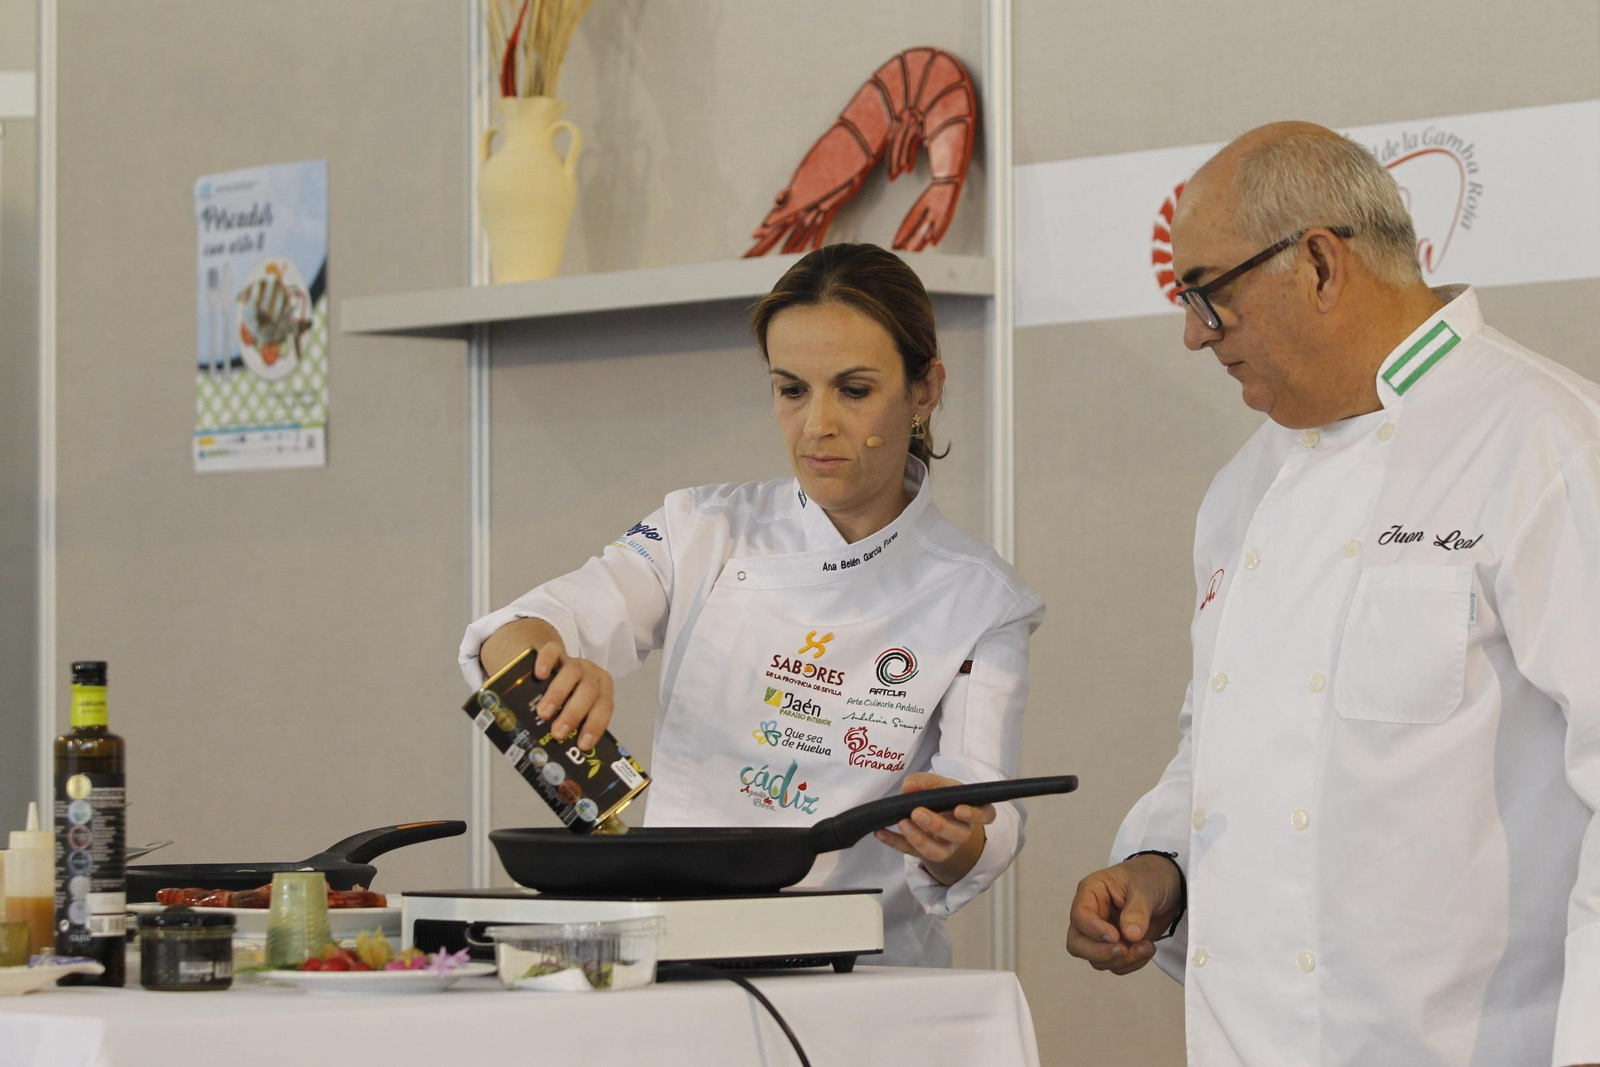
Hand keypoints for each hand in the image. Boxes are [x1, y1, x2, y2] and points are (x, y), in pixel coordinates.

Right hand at [481, 618, 616, 748]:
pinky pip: (553, 651)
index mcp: (602, 689)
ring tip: (544, 714)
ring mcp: (573, 660)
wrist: (552, 665)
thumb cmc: (565, 696)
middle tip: (558, 733)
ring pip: (572, 673)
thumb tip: (561, 759)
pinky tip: (539, 675)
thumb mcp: (574, 710)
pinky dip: (547, 662)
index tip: (582, 744)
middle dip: (574, 714)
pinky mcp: (555, 650)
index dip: (595, 726)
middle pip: (589, 691)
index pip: (605, 707)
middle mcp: (591, 674)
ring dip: (558, 695)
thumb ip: (573, 725)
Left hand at [873, 772, 995, 885]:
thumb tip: (909, 786)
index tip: (959, 809)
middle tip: (917, 812)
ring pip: (937, 852)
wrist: (937, 815)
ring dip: (918, 839)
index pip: (985, 815)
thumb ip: (924, 781)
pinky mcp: (925, 854)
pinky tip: (880, 832)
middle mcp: (961, 832)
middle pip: (957, 834)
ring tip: (901, 823)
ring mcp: (945, 847)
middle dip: (937, 825)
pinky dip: (894, 842)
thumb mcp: (937, 783)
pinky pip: (910, 852)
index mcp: (970, 810)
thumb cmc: (943, 796)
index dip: (975, 815)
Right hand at [1065, 855, 1183, 974]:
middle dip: (1100, 953)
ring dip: (1122, 960)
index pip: (1079, 916)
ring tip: (1146, 946)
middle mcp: (1092, 915)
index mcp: (1091, 892)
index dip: (1093, 930)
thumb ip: (1136, 911)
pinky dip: (1131, 963)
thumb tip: (1129, 936)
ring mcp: (1102, 933)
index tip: (1115, 937)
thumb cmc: (1150, 877)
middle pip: (1077, 944)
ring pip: (1097, 959)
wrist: (1169, 886)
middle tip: (1124, 950)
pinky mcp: (1116, 946)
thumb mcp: (1145, 888)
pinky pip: (1115, 965)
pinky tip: (1147, 949)